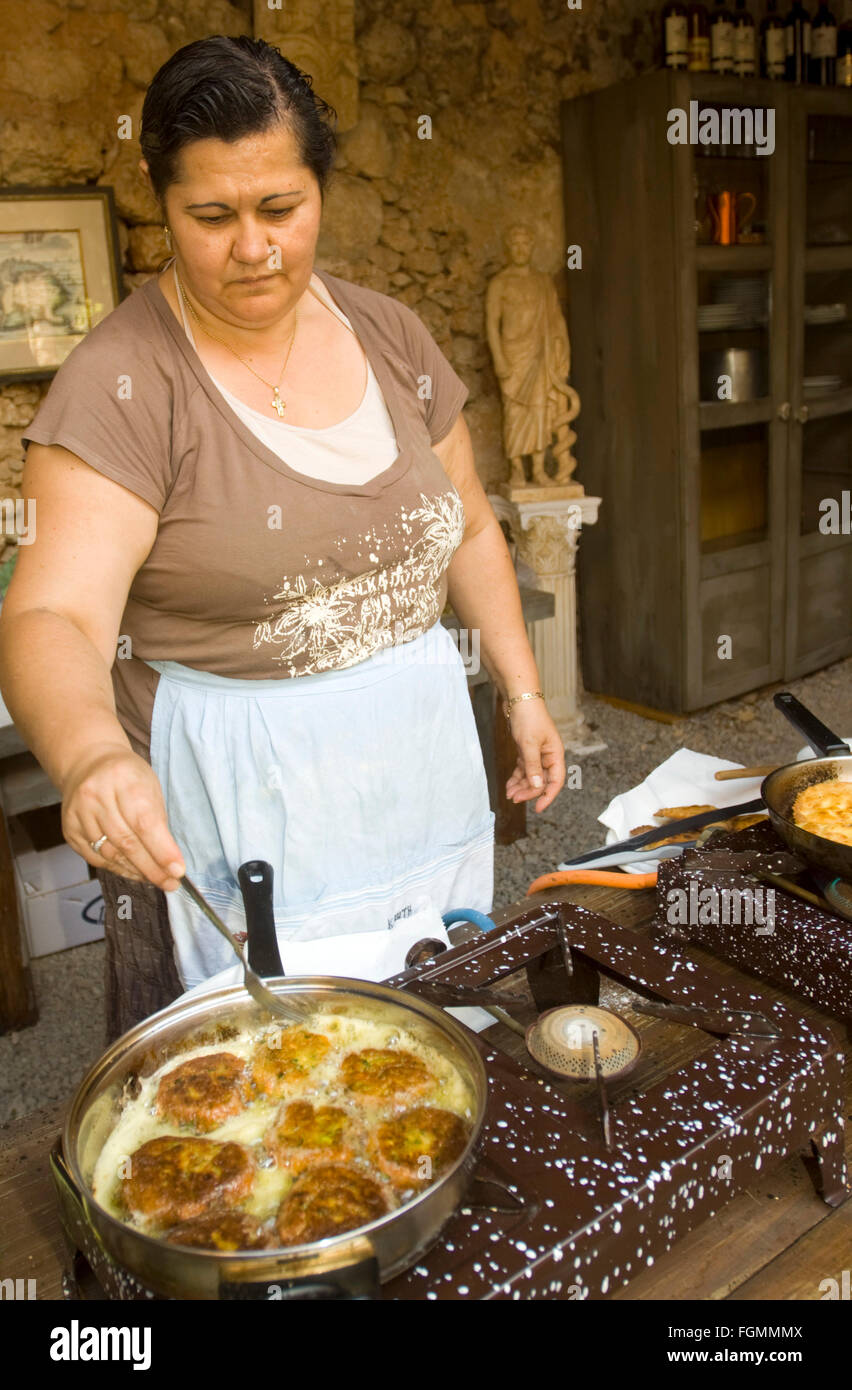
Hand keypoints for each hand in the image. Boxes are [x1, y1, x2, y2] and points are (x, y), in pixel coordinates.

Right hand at [61, 742, 185, 890]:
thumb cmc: (127, 776)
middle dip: (152, 868)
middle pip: (126, 842)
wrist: (89, 764)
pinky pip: (95, 858)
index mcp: (123, 779)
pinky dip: (118, 869)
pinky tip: (134, 872)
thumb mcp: (150, 786)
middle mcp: (96, 796)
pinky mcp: (69, 829)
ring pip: (110, 853)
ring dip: (136, 871)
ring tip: (156, 879)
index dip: (162, 850)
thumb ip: (158, 820)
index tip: (177, 871)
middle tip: (171, 884)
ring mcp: (79, 813)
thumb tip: (170, 860)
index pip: (144, 822)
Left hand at [504, 699, 565, 812]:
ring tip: (508, 794)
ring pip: (531, 776)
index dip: (548, 796)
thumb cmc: (528, 718)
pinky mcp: (527, 750)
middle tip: (514, 799)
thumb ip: (533, 766)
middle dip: (528, 791)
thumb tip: (538, 786)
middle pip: (541, 780)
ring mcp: (537, 753)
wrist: (519, 699)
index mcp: (555, 754)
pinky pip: (523, 769)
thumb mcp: (529, 744)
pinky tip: (508, 785)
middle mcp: (548, 756)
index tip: (537, 808)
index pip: (556, 781)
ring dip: (521, 786)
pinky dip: (516, 777)